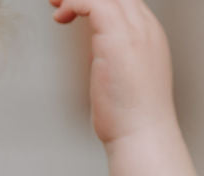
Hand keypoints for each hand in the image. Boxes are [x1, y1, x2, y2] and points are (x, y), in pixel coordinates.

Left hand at [49, 0, 175, 145]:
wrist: (141, 134)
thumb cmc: (129, 116)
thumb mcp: (123, 77)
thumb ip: (113, 57)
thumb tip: (98, 56)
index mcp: (148, 34)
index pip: (124, 0)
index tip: (69, 6)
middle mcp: (145, 27)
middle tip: (57, 1)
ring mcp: (134, 31)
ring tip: (55, 4)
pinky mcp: (118, 39)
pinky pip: (93, 2)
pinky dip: (74, 3)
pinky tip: (61, 19)